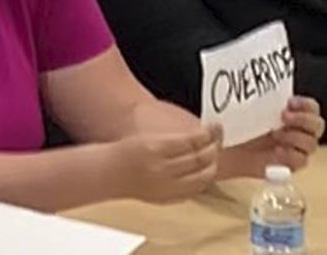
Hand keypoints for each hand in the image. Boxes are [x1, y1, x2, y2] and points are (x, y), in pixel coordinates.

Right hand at [107, 125, 221, 203]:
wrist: (109, 174)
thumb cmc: (124, 152)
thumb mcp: (147, 137)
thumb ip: (175, 140)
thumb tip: (200, 138)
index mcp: (154, 148)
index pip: (191, 142)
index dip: (206, 135)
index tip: (212, 127)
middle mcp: (161, 169)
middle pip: (200, 159)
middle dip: (214, 147)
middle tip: (218, 137)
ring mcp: (166, 186)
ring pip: (202, 177)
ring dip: (212, 164)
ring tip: (214, 154)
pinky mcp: (168, 198)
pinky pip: (194, 190)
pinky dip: (203, 180)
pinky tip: (205, 171)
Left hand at [221, 97, 324, 177]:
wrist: (223, 149)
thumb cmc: (234, 123)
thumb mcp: (243, 107)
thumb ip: (255, 98)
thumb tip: (256, 84)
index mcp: (290, 112)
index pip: (311, 107)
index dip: (306, 104)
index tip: (290, 102)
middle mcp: (297, 130)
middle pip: (317, 125)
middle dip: (304, 119)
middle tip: (284, 116)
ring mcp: (294, 148)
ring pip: (311, 144)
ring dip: (296, 138)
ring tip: (275, 135)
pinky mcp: (288, 165)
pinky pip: (300, 161)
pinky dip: (291, 155)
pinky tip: (277, 152)